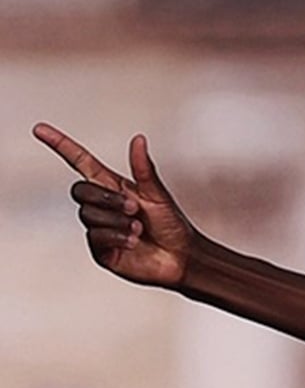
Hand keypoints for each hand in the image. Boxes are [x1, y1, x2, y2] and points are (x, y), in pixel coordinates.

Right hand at [32, 124, 195, 287]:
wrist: (181, 258)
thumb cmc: (171, 224)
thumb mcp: (157, 194)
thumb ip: (144, 169)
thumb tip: (139, 139)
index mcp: (112, 186)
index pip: (79, 161)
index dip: (60, 145)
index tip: (40, 130)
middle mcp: (101, 206)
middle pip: (80, 191)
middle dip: (106, 199)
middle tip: (133, 208)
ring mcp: (98, 228)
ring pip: (88, 216)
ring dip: (116, 221)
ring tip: (138, 229)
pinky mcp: (100, 250)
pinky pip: (95, 238)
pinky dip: (116, 237)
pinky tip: (133, 242)